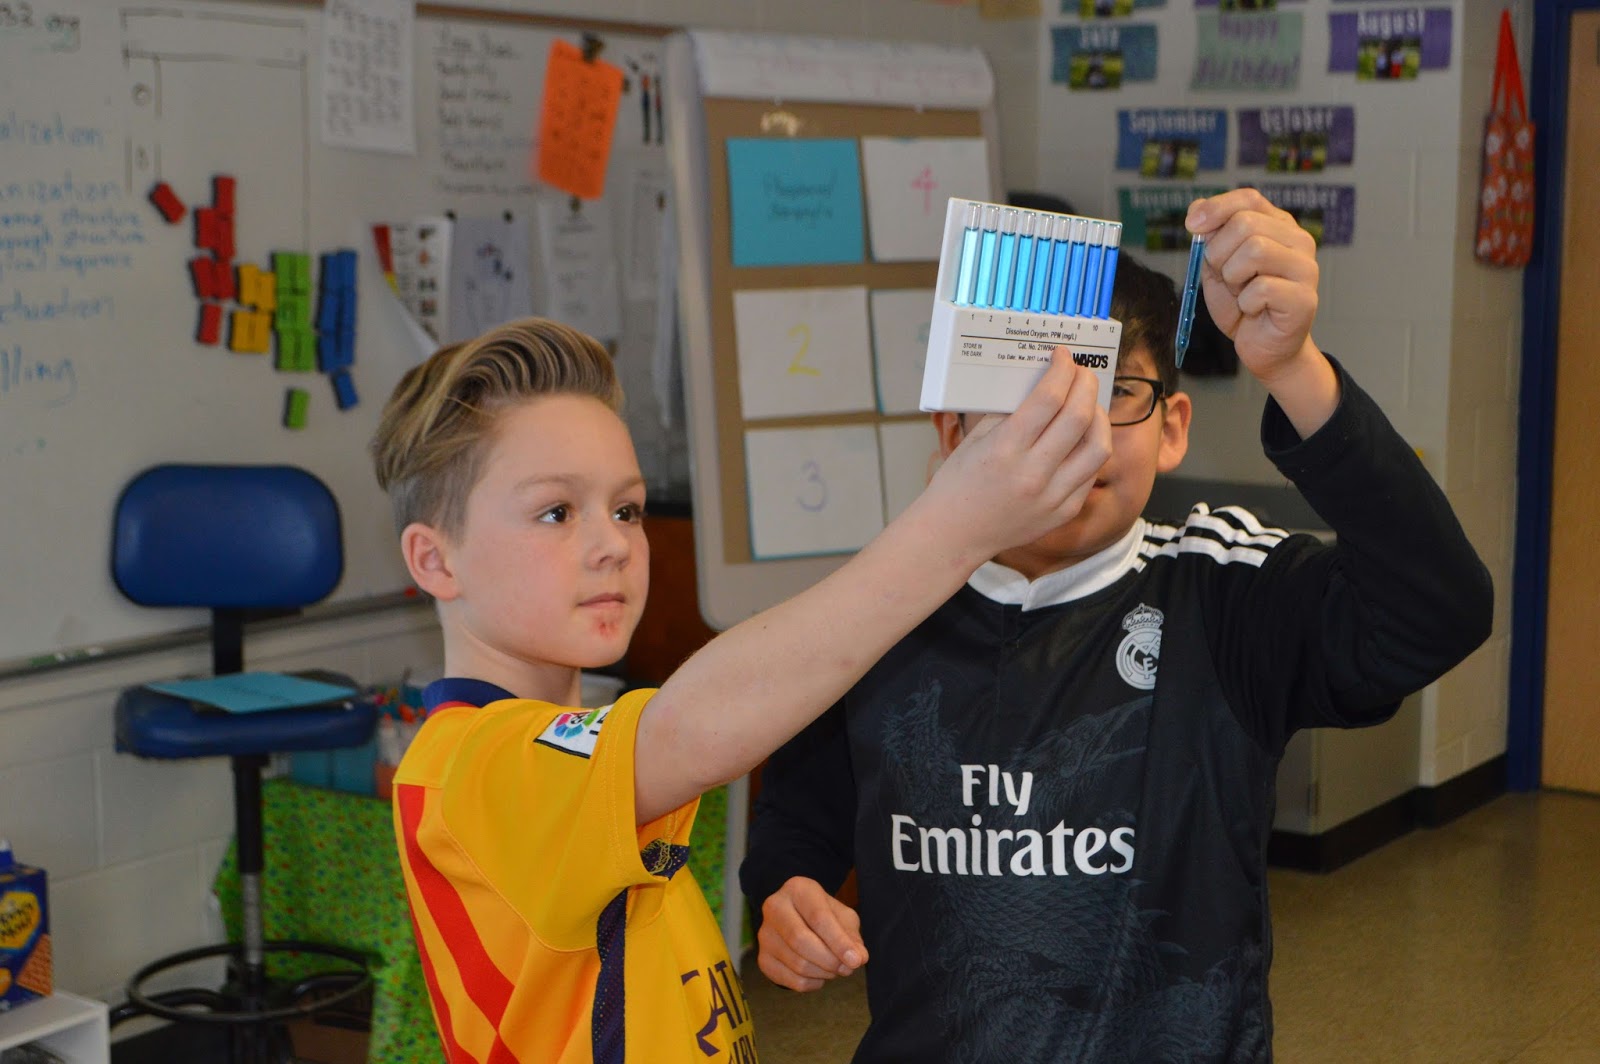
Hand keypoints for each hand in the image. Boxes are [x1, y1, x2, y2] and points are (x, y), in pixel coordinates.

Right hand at [757, 877, 867, 991]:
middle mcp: (774, 907)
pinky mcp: (763, 959)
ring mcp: (765, 934)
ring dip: (824, 973)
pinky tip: (819, 973)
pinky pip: (792, 981)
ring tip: (835, 967)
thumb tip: (858, 958)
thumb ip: (851, 936)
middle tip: (848, 968)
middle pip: (801, 941)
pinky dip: (812, 983)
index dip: (839, 942)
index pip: (818, 917)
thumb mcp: (841, 916)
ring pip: (798, 964)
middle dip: (830, 960)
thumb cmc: (822, 914)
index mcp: (797, 889)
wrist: (796, 917)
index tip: (856, 960)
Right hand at [919, 351, 1111, 561]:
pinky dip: (1090, 448)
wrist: (954, 533)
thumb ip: (1011, 413)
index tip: (1063, 357)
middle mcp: (1033, 473)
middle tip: (1082, 374)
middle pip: (1079, 416)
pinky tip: (1081, 438)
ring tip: (1089, 405)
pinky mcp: (1063, 512)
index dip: (1062, 370)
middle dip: (1086, 385)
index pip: (1049, 398)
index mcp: (1005, 449)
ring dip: (1099, 417)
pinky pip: (1091, 473)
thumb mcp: (977, 439)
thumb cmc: (958, 484)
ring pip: (1099, 447)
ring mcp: (1052, 496)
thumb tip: (1044, 385)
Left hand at [1186, 188, 1320, 384]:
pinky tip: (1254, 310)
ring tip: (1241, 293)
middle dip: (1219, 253)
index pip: (1249, 198)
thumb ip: (1211, 238)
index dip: (1217, 207)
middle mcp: (1298, 241)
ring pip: (1255, 250)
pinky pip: (1261, 288)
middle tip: (1225, 278)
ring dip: (1232, 277)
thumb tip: (1197, 208)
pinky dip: (1245, 303)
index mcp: (1277, 226)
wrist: (1262, 347)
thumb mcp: (1217, 267)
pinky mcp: (1304, 298)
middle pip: (1245, 223)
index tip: (1191, 225)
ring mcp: (1305, 268)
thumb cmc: (1242, 305)